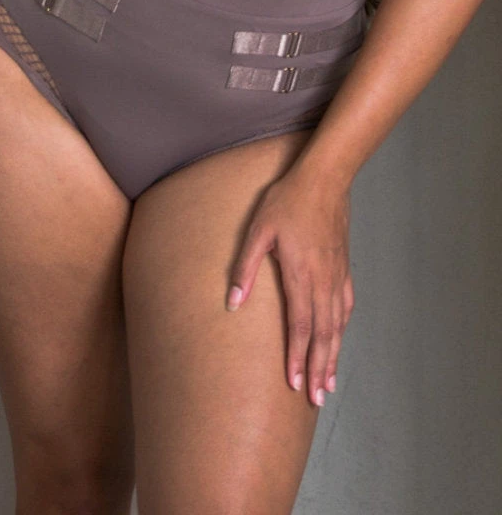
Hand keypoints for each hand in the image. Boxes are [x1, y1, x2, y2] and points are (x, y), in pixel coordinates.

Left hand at [225, 165, 354, 407]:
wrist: (324, 179)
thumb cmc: (287, 201)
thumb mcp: (258, 230)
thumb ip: (245, 267)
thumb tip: (233, 302)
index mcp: (300, 274)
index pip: (300, 325)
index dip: (298, 356)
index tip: (295, 383)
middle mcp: (322, 280)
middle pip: (323, 334)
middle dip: (319, 368)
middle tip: (317, 399)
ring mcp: (336, 275)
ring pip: (337, 324)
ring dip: (333, 355)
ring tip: (329, 383)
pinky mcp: (343, 267)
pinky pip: (346, 306)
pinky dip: (342, 329)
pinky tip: (339, 339)